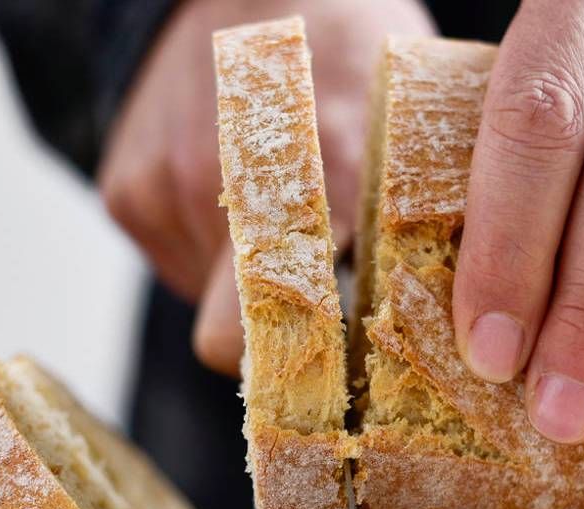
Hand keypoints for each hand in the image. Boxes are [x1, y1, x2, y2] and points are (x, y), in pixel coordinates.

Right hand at [99, 0, 434, 374]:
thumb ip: (425, 222)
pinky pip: (174, 263)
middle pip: (230, 340)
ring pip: (202, 305)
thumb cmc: (352, 52)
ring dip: (242, 284)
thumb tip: (459, 321)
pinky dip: (205, 249)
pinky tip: (234, 192)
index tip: (338, 380)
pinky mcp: (125, 189)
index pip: (293, 327)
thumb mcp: (413, 124)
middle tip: (313, 305)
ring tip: (278, 215)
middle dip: (270, 339)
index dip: (308, 371)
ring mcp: (165, 186)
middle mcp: (229, 187)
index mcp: (326, 174)